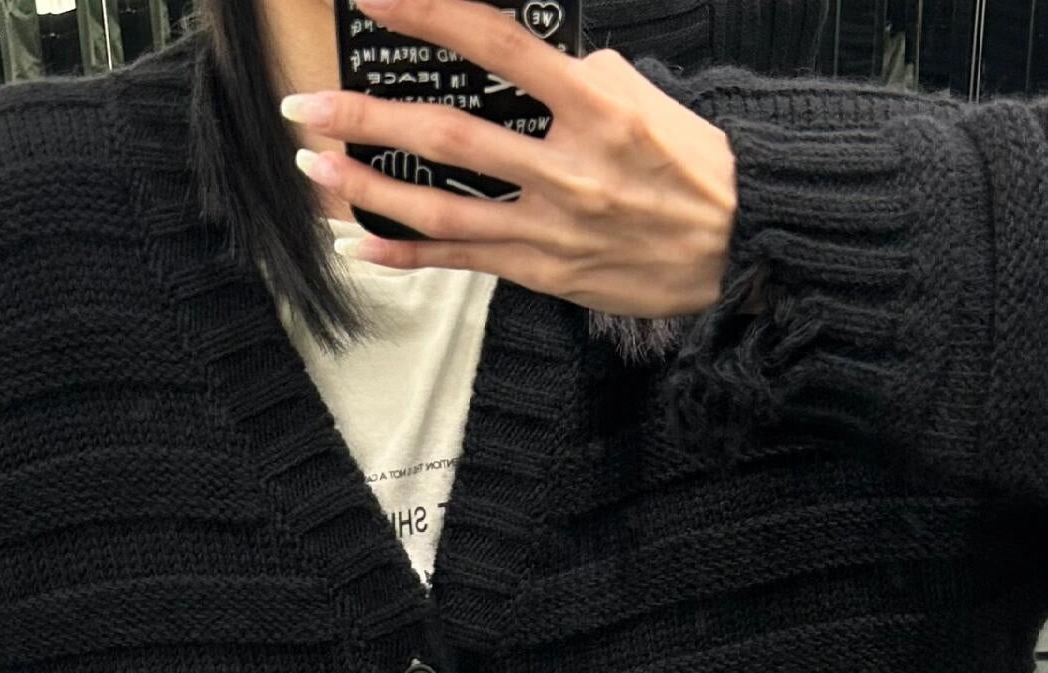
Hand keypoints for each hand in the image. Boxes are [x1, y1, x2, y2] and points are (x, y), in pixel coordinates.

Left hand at [280, 0, 738, 320]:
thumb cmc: (696, 169)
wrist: (740, 250)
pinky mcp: (543, 272)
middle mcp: (567, 167)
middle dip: (368, 118)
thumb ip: (582, 78)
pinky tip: (357, 241)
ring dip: (368, 188)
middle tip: (307, 105)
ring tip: (314, 167)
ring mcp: (550, 227)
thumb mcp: (650, 101)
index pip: (498, 45)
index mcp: (597, 105)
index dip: (430, 14)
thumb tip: (532, 63)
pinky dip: (405, 252)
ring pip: (441, 207)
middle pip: (447, 136)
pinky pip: (461, 262)